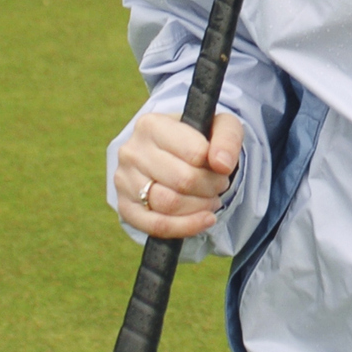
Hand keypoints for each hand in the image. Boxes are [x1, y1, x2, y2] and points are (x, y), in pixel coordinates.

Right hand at [114, 110, 242, 239]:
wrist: (172, 155)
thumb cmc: (197, 139)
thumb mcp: (219, 126)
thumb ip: (227, 138)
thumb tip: (222, 164)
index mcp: (150, 125)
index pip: (195, 153)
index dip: (216, 166)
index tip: (222, 168)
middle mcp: (131, 151)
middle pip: (183, 181)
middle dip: (210, 188)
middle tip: (218, 186)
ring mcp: (124, 181)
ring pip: (169, 204)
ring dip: (200, 207)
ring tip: (210, 200)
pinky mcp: (125, 207)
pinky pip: (156, 226)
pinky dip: (186, 227)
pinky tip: (204, 220)